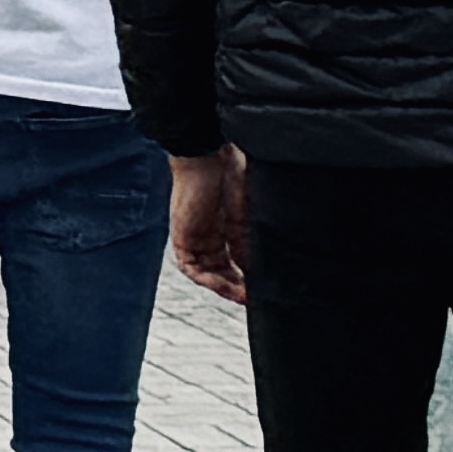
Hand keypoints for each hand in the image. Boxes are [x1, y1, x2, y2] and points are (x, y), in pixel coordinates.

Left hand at [168, 149, 248, 304]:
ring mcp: (197, 236)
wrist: (207, 152)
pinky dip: (211, 280)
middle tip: (259, 299)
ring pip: (211, 273)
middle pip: (226, 270)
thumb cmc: (234, 170)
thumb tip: (263, 265)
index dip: (254, 275)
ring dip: (228, 287)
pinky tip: (229, 287)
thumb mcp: (251, 210)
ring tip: (247, 298)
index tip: (270, 288)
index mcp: (231, 223)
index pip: (242, 257)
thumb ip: (253, 237)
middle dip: (241, 287)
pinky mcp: (182, 237)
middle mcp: (214, 233)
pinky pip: (193, 268)